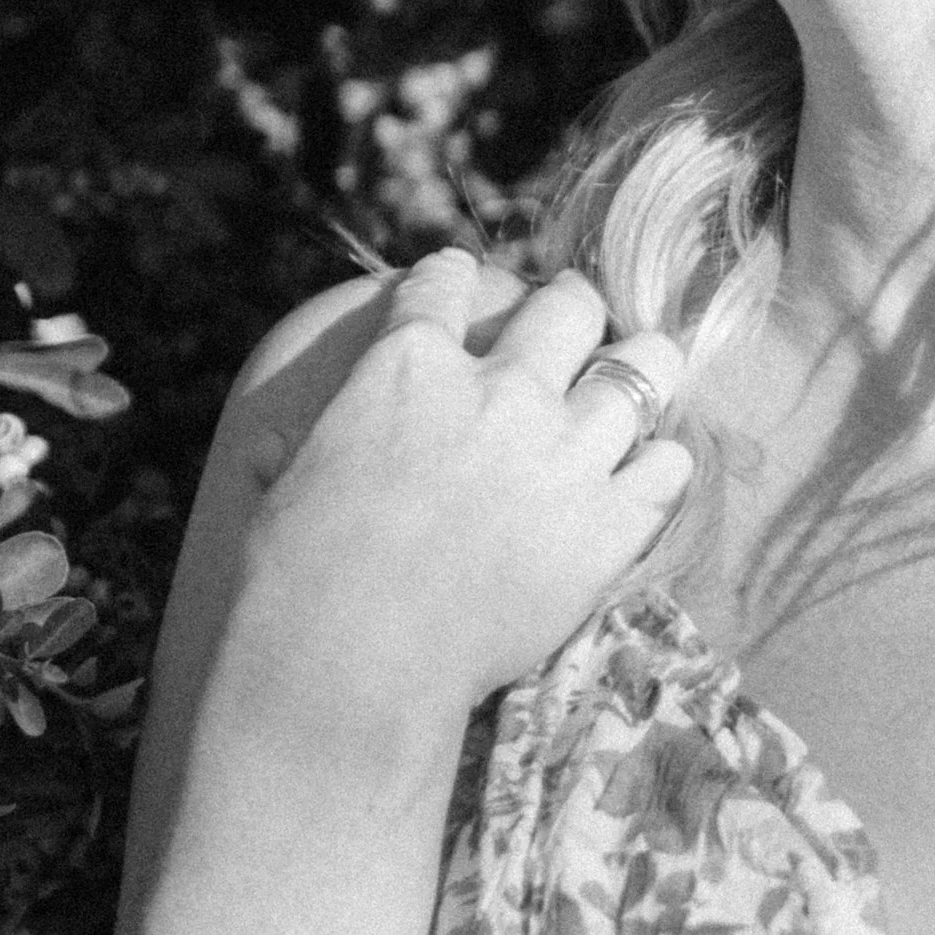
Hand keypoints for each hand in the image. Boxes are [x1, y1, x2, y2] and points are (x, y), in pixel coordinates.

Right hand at [232, 247, 694, 739]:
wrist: (356, 656)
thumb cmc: (298, 575)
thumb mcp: (287, 488)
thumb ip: (296, 453)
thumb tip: (265, 453)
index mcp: (410, 365)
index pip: (444, 283)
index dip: (454, 278)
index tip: (462, 280)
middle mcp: (501, 389)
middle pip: (569, 306)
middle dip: (571, 307)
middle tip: (571, 320)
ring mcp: (565, 451)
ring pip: (645, 368)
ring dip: (638, 372)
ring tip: (634, 383)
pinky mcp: (611, 522)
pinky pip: (669, 465)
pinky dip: (659, 464)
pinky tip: (642, 475)